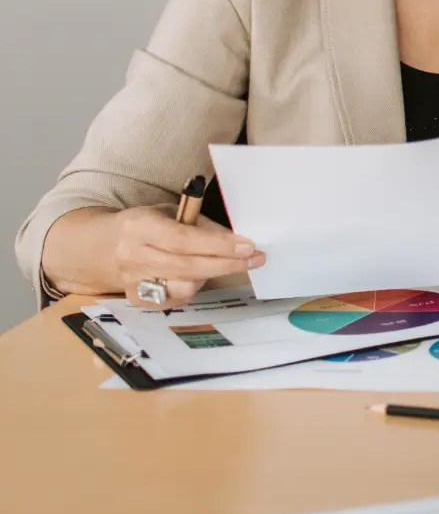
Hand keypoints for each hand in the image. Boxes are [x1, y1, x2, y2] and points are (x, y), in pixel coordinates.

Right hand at [111, 205, 263, 306]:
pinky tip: (196, 276)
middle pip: (186, 267)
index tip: (248, 247)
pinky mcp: (137, 300)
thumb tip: (237, 242)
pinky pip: (176, 300)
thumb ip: (201, 227)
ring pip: (183, 287)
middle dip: (226, 264)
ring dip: (209, 276)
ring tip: (216, 263)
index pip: (183, 240)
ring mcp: (132, 282)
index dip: (218, 245)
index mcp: (139, 227)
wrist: (107, 246)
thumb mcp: (172, 212)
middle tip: (255, 259)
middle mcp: (132, 256)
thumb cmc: (150, 225)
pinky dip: (192, 289)